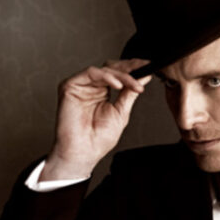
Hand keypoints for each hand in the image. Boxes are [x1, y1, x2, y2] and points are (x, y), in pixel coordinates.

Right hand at [41, 59, 151, 180]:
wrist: (84, 152)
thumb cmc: (99, 138)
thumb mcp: (121, 112)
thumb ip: (130, 92)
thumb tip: (143, 77)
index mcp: (102, 92)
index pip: (118, 75)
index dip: (134, 69)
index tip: (149, 67)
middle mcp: (91, 87)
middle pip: (111, 68)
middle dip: (130, 68)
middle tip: (145, 68)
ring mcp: (81, 86)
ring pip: (104, 70)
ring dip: (122, 75)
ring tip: (135, 85)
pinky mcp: (70, 86)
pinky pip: (91, 73)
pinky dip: (107, 77)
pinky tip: (118, 85)